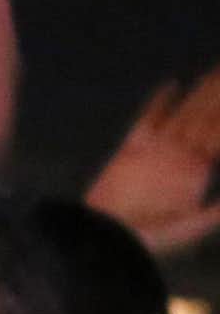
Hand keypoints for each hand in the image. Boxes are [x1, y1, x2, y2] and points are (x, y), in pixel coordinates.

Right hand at [86, 66, 219, 257]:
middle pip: (206, 119)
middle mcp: (180, 157)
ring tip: (214, 72)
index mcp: (197, 172)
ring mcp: (157, 151)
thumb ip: (212, 213)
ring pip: (183, 114)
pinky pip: (149, 118)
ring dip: (199, 94)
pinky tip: (173, 85)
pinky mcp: (132, 148)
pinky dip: (159, 102)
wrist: (105, 240)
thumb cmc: (148, 241)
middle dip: (218, 98)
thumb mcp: (188, 228)